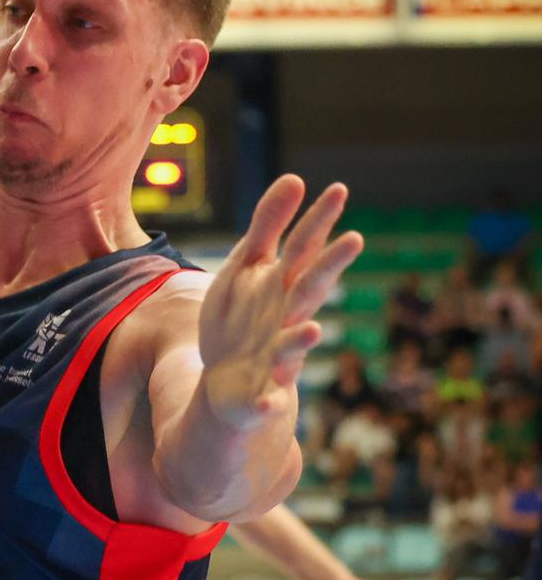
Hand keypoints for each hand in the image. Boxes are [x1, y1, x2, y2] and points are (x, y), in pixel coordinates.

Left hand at [198, 177, 364, 428]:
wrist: (227, 382)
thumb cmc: (242, 318)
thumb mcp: (245, 268)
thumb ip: (267, 226)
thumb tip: (296, 177)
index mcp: (282, 287)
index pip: (304, 250)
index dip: (319, 221)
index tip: (338, 189)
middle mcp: (287, 319)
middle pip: (308, 292)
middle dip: (329, 269)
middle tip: (354, 240)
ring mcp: (276, 356)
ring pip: (292, 347)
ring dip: (302, 339)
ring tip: (314, 329)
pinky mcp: (259, 391)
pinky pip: (265, 398)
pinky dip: (268, 401)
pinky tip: (269, 402)